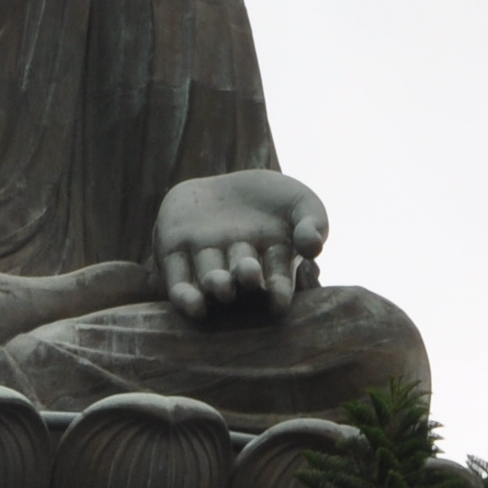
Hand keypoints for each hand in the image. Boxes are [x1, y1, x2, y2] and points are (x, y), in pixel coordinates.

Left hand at [151, 171, 327, 321]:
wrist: (228, 182)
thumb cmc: (274, 198)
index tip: (280, 303)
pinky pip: (176, 279)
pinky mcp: (174, 252)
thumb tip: (313, 248)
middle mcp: (236, 268)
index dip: (278, 292)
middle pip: (240, 277)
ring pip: (209, 279)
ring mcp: (206, 260)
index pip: (276, 280)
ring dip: (215, 286)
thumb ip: (313, 223)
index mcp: (269, 262)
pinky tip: (193, 305)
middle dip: (244, 278)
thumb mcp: (302, 204)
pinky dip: (183, 295)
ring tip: (222, 287)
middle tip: (249, 277)